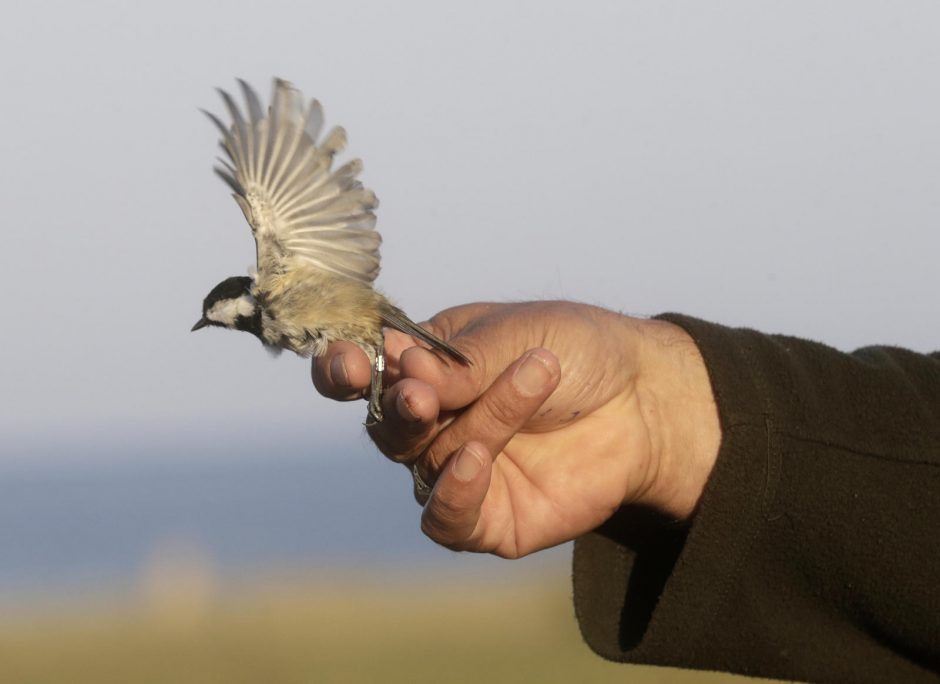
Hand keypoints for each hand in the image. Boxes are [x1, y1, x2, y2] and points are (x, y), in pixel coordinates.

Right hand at [312, 301, 719, 557]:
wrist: (645, 399)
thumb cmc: (578, 351)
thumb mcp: (518, 336)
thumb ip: (459, 365)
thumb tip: (398, 369)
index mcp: (426, 366)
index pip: (364, 372)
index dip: (343, 369)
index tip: (346, 361)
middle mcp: (433, 422)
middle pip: (384, 425)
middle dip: (397, 408)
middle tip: (419, 394)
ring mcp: (456, 470)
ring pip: (427, 460)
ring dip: (475, 423)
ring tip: (532, 380)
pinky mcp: (486, 518)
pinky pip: (446, 519)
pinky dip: (454, 492)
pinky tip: (477, 459)